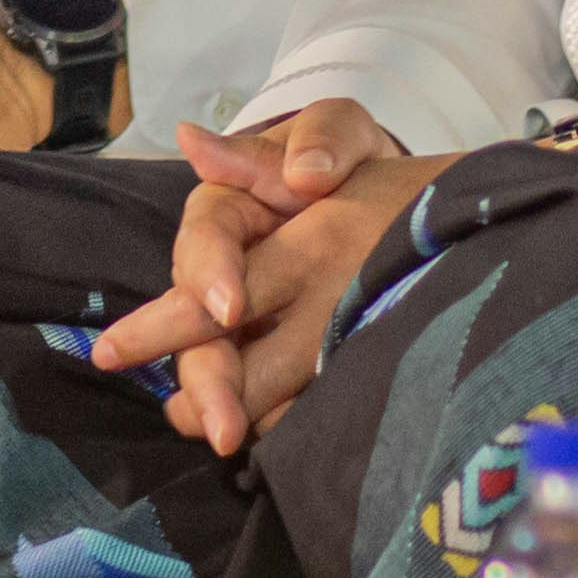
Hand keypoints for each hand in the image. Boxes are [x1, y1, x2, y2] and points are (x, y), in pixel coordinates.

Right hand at [88, 101, 446, 451]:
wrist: (381, 194)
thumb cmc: (343, 158)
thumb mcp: (340, 132)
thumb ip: (323, 139)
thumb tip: (303, 169)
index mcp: (226, 209)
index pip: (205, 241)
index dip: (210, 273)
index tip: (229, 308)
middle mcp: (222, 271)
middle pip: (196, 323)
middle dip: (206, 372)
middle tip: (220, 420)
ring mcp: (244, 318)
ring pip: (217, 364)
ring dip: (219, 404)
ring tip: (230, 441)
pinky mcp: (272, 352)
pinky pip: (259, 388)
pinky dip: (263, 415)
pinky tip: (274, 445)